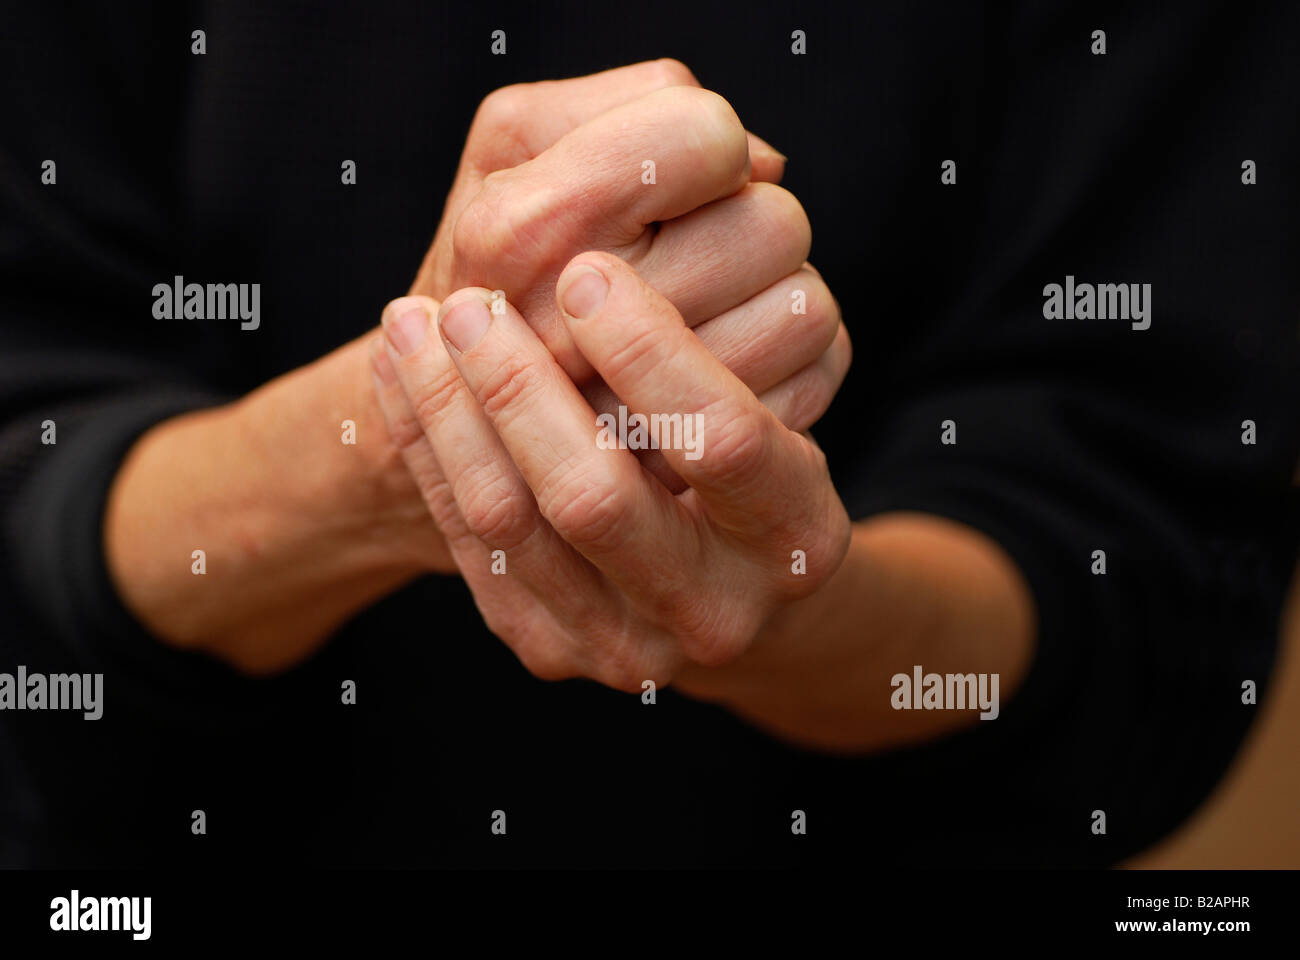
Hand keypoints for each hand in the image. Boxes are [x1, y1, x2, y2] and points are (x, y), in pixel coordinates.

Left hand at [371, 255, 851, 688]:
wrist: (718, 581)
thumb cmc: (746, 459)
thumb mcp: (771, 398)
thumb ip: (732, 318)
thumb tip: (709, 180)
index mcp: (797, 534)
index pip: (724, 437)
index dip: (649, 346)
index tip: (585, 269)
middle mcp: (717, 609)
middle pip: (595, 498)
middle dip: (519, 387)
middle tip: (471, 303)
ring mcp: (625, 644)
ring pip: (507, 521)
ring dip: (447, 406)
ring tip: (412, 319)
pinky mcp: (548, 648)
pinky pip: (463, 541)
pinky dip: (424, 444)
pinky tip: (400, 371)